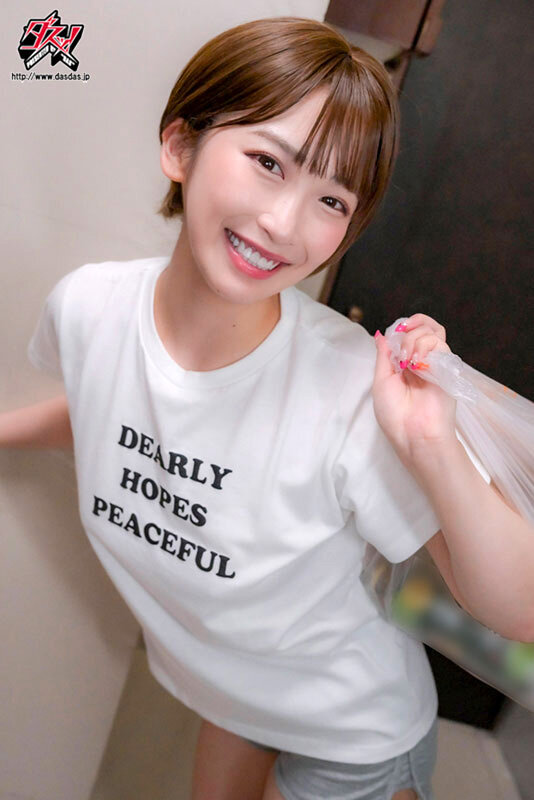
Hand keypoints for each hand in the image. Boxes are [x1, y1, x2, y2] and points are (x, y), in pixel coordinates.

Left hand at [372, 314, 456, 466]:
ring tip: (407, 360)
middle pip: (424, 328)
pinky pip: (440, 343)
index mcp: (404, 365)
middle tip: (401, 346)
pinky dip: (424, 346)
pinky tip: (416, 363)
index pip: (408, 334)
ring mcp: (435, 364)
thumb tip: (381, 335)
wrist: (415, 433)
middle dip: (410, 327)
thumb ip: (384, 355)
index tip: (395, 333)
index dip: (402, 328)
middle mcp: (421, 362)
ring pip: (432, 332)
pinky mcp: (447, 367)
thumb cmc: (395, 413)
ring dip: (414, 339)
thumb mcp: (381, 380)